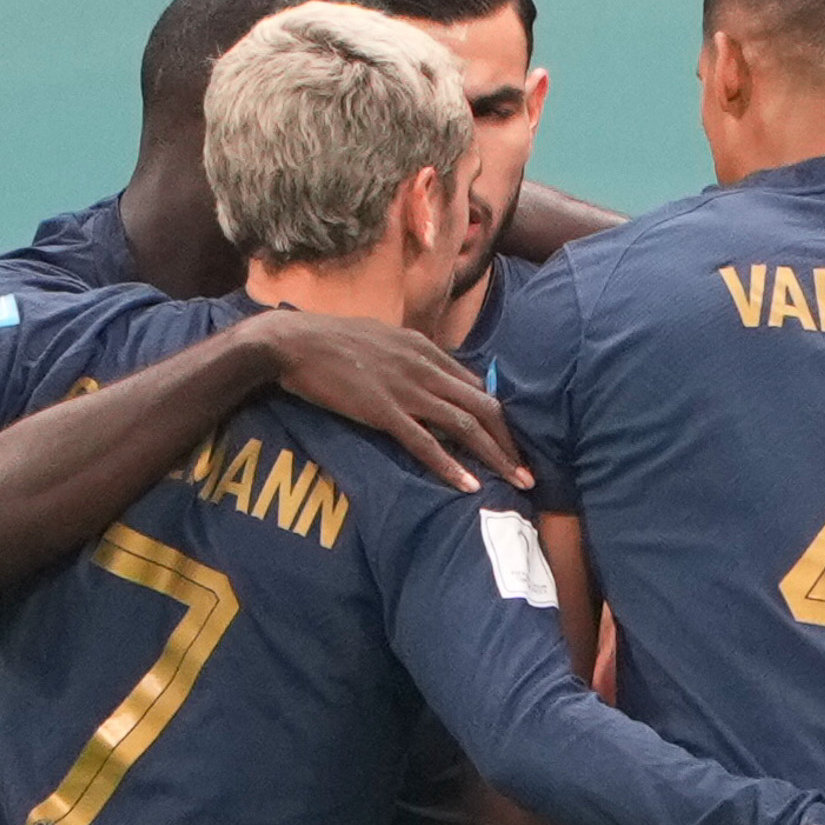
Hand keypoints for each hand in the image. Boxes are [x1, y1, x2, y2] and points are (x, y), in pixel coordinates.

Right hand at [264, 313, 526, 494]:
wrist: (292, 341)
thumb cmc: (331, 341)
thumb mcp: (383, 340)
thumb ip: (410, 358)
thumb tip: (430, 377)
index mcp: (425, 349)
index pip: (476, 386)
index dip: (499, 418)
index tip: (512, 443)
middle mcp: (424, 367)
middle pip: (482, 407)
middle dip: (511, 442)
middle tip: (531, 472)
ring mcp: (405, 389)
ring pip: (464, 425)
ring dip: (495, 456)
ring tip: (517, 482)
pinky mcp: (382, 411)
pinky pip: (423, 442)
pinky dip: (450, 465)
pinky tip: (469, 485)